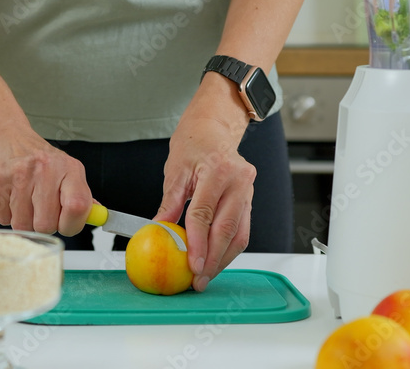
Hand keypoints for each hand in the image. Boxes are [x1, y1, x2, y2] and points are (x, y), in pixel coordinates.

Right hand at [0, 125, 92, 235]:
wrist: (4, 135)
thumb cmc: (38, 158)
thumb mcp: (66, 170)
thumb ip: (80, 195)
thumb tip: (98, 216)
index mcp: (69, 168)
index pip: (78, 207)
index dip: (72, 225)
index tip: (66, 224)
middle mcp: (46, 169)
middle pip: (46, 225)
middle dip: (43, 224)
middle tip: (40, 209)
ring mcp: (19, 175)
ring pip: (23, 226)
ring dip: (24, 220)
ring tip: (24, 200)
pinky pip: (4, 219)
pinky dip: (7, 214)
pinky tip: (11, 197)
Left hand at [155, 75, 255, 291]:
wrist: (214, 130)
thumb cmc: (193, 146)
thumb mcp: (175, 171)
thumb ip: (169, 203)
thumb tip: (158, 231)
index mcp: (219, 170)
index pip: (205, 213)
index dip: (197, 242)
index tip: (191, 264)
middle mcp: (240, 181)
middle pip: (227, 228)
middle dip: (212, 259)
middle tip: (198, 279)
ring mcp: (249, 191)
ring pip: (240, 234)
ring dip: (223, 259)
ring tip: (206, 276)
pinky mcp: (251, 200)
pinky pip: (243, 230)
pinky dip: (229, 248)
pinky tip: (215, 260)